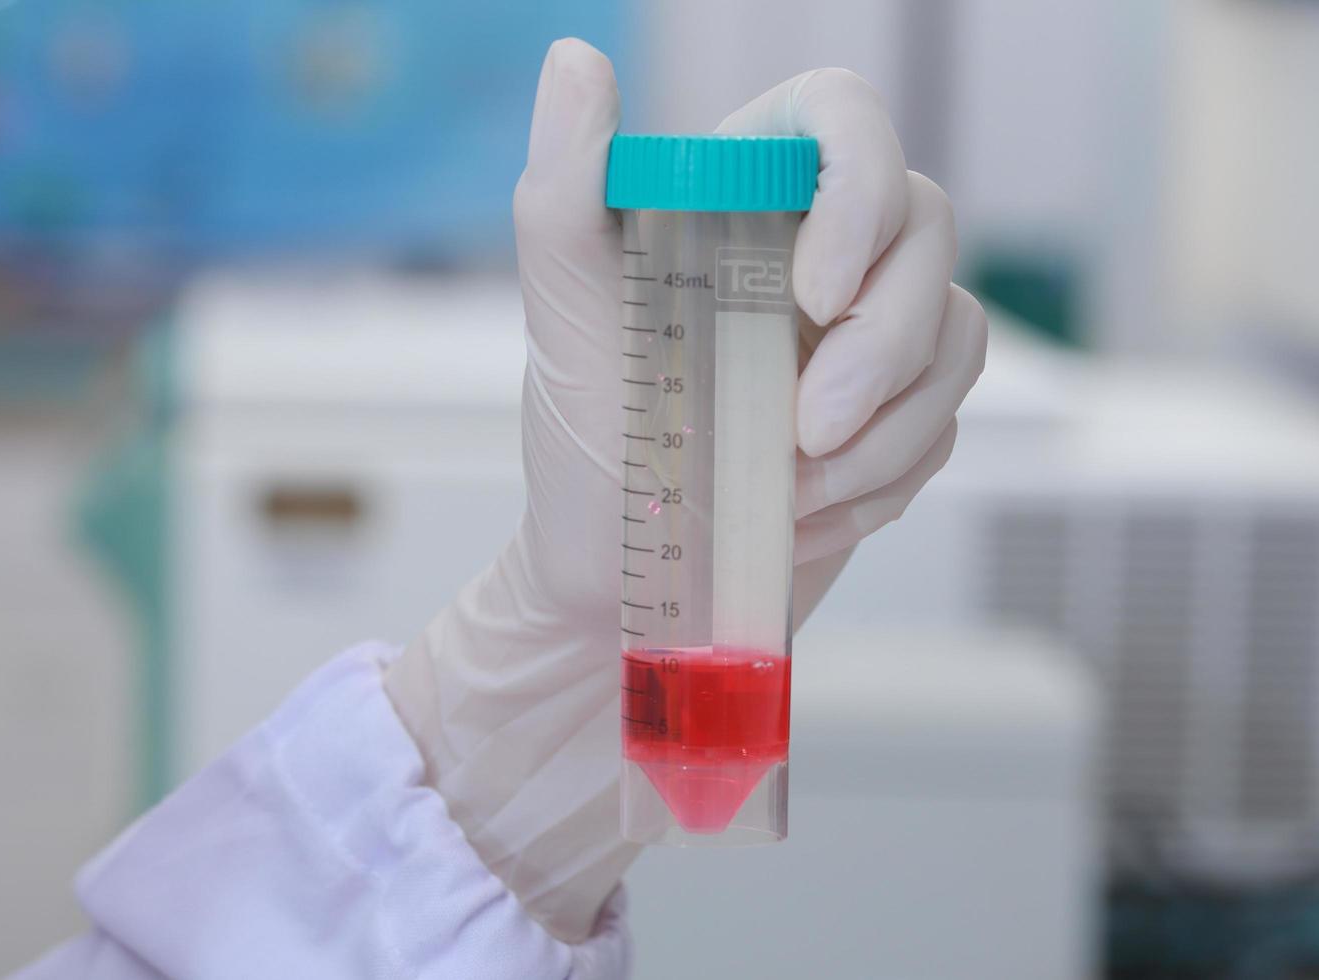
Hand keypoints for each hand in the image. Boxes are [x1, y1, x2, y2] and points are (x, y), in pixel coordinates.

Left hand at [384, 38, 986, 942]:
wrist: (626, 597)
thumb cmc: (585, 453)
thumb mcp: (565, 322)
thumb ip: (566, 190)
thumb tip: (574, 59)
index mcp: (739, 201)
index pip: (843, 120)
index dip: (859, 186)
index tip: (813, 293)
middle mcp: (814, 252)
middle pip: (927, 229)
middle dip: (878, 346)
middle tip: (796, 433)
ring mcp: (864, 335)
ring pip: (955, 334)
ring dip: (882, 430)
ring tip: (783, 492)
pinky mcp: (896, 417)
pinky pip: (947, 423)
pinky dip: (883, 479)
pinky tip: (802, 517)